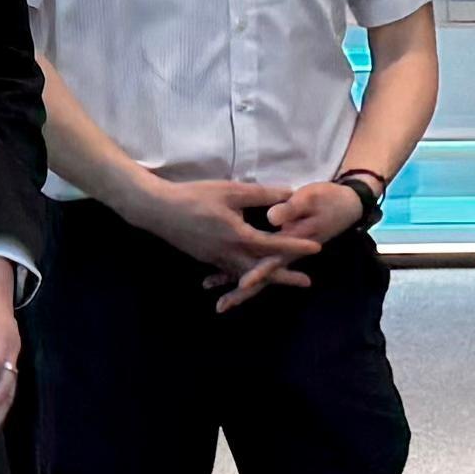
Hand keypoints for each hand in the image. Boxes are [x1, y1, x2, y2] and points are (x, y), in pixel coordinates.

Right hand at [126, 175, 321, 309]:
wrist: (157, 210)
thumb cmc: (195, 197)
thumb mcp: (231, 191)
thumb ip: (261, 194)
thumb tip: (289, 193)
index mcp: (239, 236)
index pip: (274, 245)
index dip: (296, 245)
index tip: (317, 247)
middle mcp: (229, 253)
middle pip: (262, 270)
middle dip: (284, 276)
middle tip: (306, 282)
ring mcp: (216, 259)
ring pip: (245, 273)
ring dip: (264, 278)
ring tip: (280, 279)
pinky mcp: (206, 258)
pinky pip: (229, 271)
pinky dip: (242, 275)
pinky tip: (247, 275)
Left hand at [216, 177, 365, 309]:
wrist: (345, 206)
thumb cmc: (327, 200)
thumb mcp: (311, 199)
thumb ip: (291, 209)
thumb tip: (271, 217)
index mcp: (294, 242)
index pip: (275, 261)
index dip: (259, 272)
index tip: (243, 284)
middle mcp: (287, 253)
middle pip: (264, 277)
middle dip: (243, 293)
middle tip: (220, 307)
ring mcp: (282, 254)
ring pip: (259, 273)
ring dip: (236, 284)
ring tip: (215, 298)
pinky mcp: (278, 249)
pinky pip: (257, 263)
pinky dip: (237, 270)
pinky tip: (219, 276)